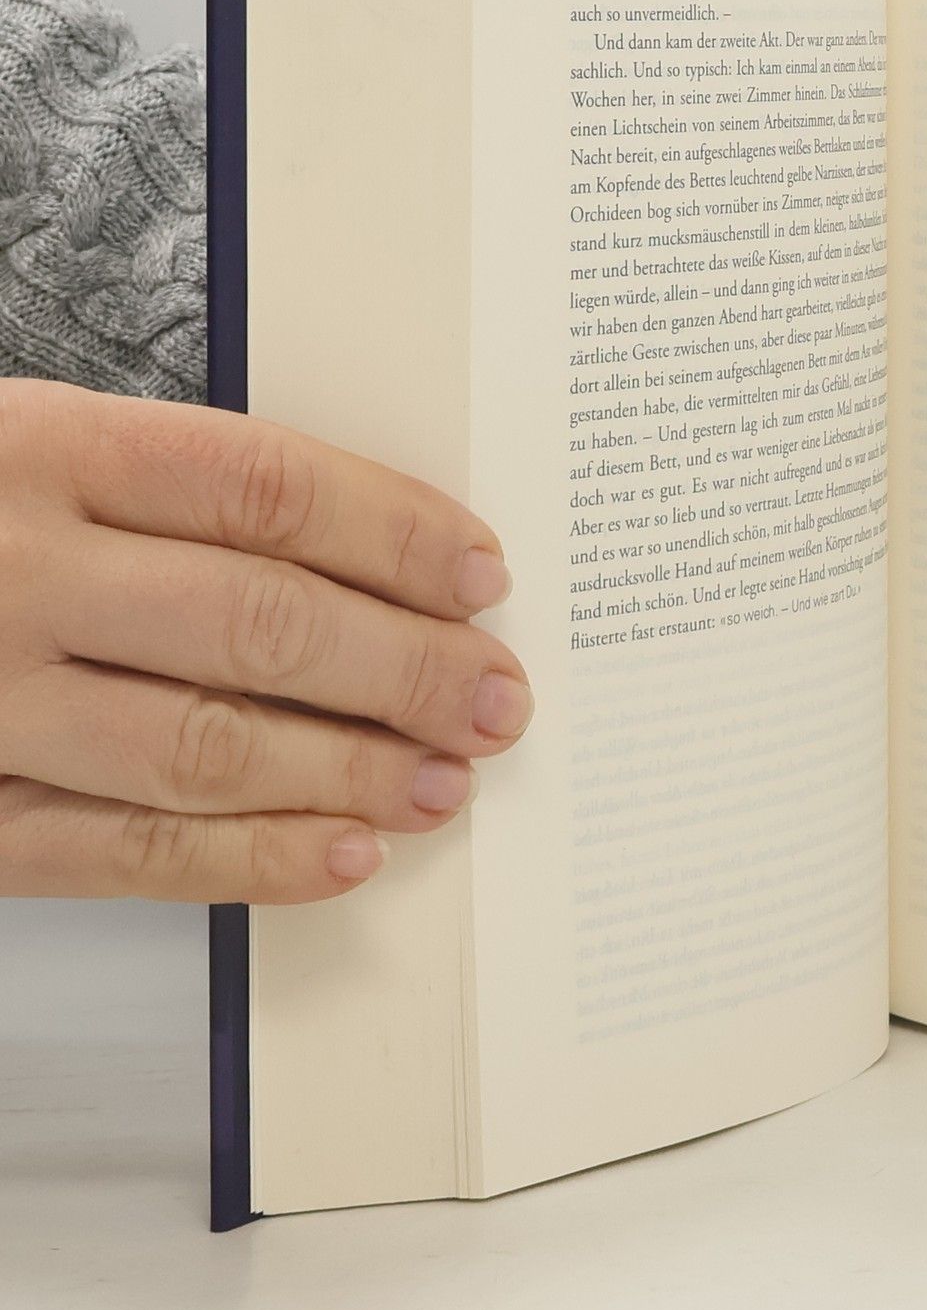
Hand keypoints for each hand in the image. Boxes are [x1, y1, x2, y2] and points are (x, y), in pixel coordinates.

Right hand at [0, 382, 532, 902]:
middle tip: (496, 698)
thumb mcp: (35, 452)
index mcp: (41, 449)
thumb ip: (177, 495)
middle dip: (407, 668)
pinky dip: (249, 860)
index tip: (483, 575)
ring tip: (445, 781)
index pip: (268, 488)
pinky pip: (124, 849)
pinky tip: (343, 855)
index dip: (397, 533)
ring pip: (207, 743)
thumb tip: (382, 559)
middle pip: (260, 619)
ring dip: (351, 771)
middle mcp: (12, 570)